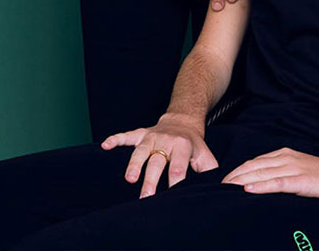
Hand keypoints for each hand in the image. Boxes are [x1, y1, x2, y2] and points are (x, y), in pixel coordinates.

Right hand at [101, 115, 217, 197]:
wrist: (182, 120)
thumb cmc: (193, 144)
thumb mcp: (204, 154)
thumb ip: (208, 170)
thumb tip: (213, 187)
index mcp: (183, 146)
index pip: (179, 165)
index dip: (176, 179)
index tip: (173, 193)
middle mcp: (166, 140)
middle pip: (158, 161)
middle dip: (151, 179)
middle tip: (146, 196)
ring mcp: (152, 136)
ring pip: (141, 150)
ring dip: (134, 163)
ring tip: (129, 178)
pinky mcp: (141, 133)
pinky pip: (127, 135)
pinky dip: (115, 139)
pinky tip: (105, 146)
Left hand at [222, 147, 318, 203]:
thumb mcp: (303, 174)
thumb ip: (285, 177)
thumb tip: (266, 186)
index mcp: (286, 155)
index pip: (255, 162)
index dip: (238, 171)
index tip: (223, 181)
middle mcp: (287, 158)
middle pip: (254, 166)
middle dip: (234, 176)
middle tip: (218, 187)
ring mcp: (294, 168)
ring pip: (261, 173)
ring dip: (241, 180)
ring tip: (225, 189)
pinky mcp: (302, 181)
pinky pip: (277, 183)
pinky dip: (261, 185)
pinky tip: (248, 190)